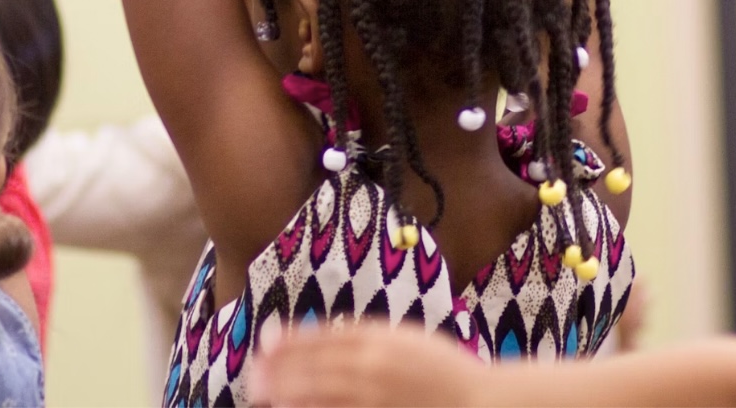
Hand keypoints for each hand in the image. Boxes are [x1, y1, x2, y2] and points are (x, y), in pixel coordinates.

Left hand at [255, 324, 486, 406]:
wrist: (481, 404)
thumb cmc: (444, 372)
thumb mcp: (405, 340)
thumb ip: (367, 338)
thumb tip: (323, 339)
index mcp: (380, 338)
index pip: (323, 335)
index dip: (290, 340)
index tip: (265, 342)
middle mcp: (373, 365)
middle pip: (315, 365)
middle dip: (280, 369)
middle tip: (253, 375)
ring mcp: (375, 397)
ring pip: (322, 393)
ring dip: (289, 393)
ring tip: (266, 394)